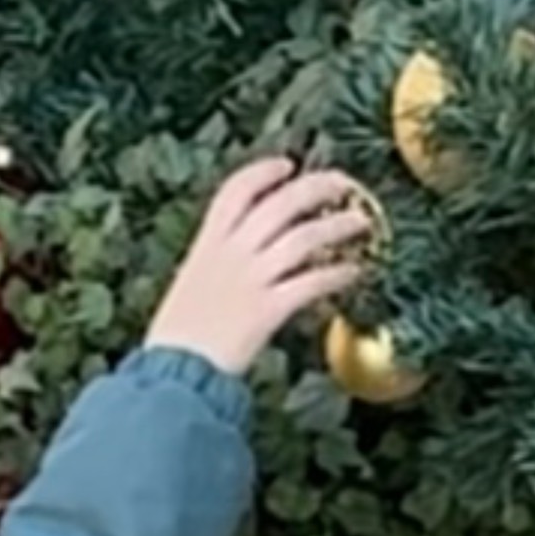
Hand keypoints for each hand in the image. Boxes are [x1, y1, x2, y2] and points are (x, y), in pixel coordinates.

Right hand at [144, 158, 373, 376]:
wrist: (174, 371)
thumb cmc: (178, 336)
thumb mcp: (190, 285)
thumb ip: (215, 264)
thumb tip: (241, 253)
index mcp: (207, 245)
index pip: (234, 192)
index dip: (262, 173)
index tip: (286, 164)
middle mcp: (230, 255)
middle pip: (279, 206)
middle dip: (314, 188)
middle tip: (342, 183)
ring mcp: (251, 281)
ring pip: (302, 239)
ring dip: (336, 227)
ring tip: (360, 222)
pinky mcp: (267, 310)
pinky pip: (311, 283)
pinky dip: (337, 274)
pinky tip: (354, 272)